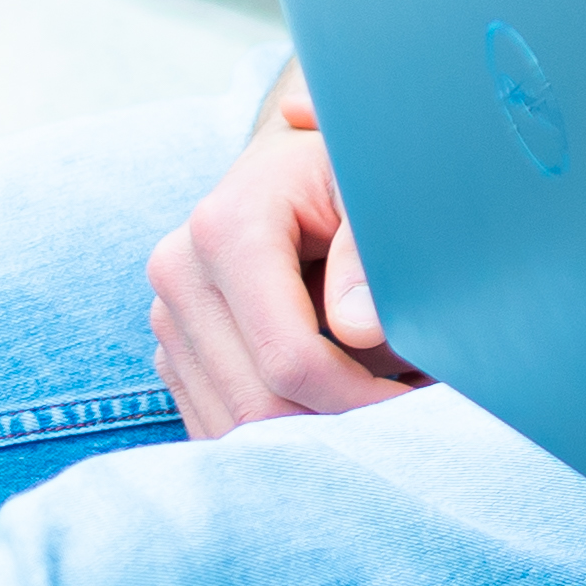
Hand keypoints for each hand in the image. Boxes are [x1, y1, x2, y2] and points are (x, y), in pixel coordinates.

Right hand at [143, 72, 425, 436]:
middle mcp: (180, 274)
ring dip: (312, 426)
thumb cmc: (348, 164)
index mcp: (226, 229)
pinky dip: (285, 424)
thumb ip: (367, 251)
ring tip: (383, 397)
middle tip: (409, 413)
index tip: (417, 402)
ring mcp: (168, 315)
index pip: (289, 357)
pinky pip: (221, 419)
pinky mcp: (174, 347)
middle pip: (258, 402)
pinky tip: (340, 397)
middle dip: (338, 419)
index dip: (358, 397)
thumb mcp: (371, 184)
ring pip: (236, 423)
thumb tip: (359, 329)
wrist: (297, 159)